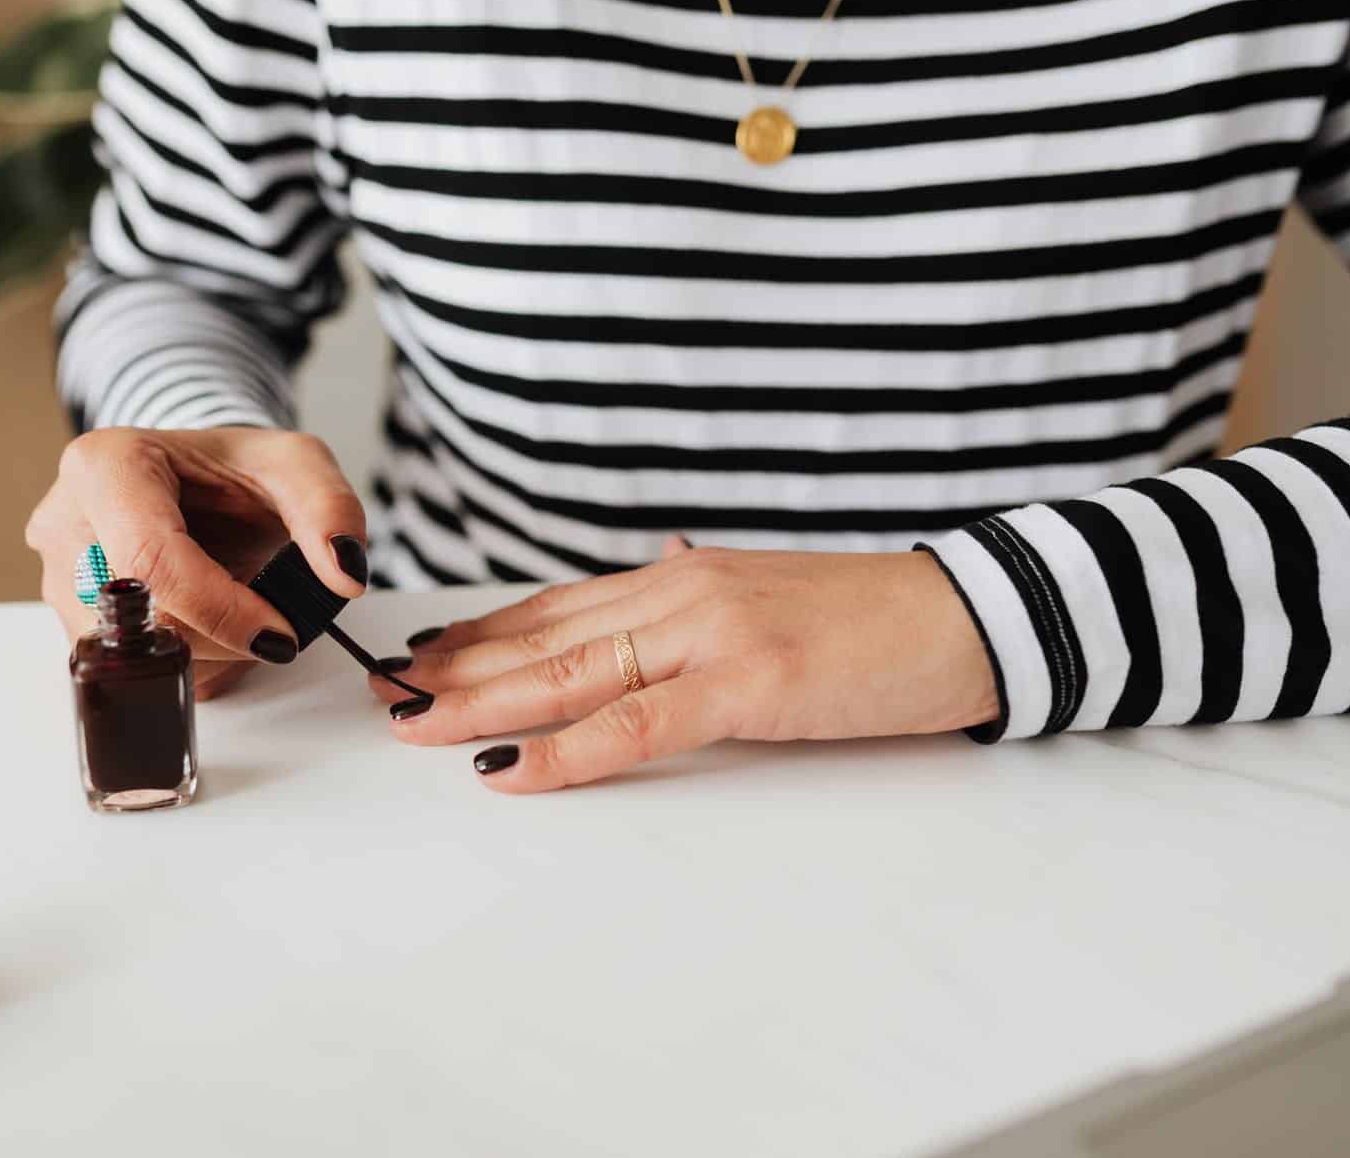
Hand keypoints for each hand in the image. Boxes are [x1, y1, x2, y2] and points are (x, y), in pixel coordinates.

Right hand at [25, 427, 368, 699]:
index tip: (280, 634)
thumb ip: (330, 509)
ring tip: (236, 608)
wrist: (199, 484)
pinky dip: (183, 658)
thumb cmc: (236, 471)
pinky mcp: (71, 619)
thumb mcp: (297, 465)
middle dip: (220, 635)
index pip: (152, 559)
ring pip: (132, 654)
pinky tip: (206, 623)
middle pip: (140, 616)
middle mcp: (65, 520)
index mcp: (105, 465)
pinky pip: (129, 668)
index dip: (221, 609)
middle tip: (269, 621)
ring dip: (203, 652)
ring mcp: (59, 575)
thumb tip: (343, 574)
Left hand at [372, 541, 998, 791]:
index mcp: (678, 579)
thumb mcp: (763, 608)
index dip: (477, 635)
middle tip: (381, 690)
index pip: (553, 608)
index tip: (416, 657)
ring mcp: (709, 633)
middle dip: (454, 668)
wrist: (968, 614)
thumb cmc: (870, 622)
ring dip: (480, 702)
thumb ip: (696, 614)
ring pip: (568, 672)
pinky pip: (635, 723)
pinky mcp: (748, 681)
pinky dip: (564, 750)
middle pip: (540, 636)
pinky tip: (506, 770)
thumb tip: (646, 603)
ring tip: (412, 724)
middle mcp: (678, 593)